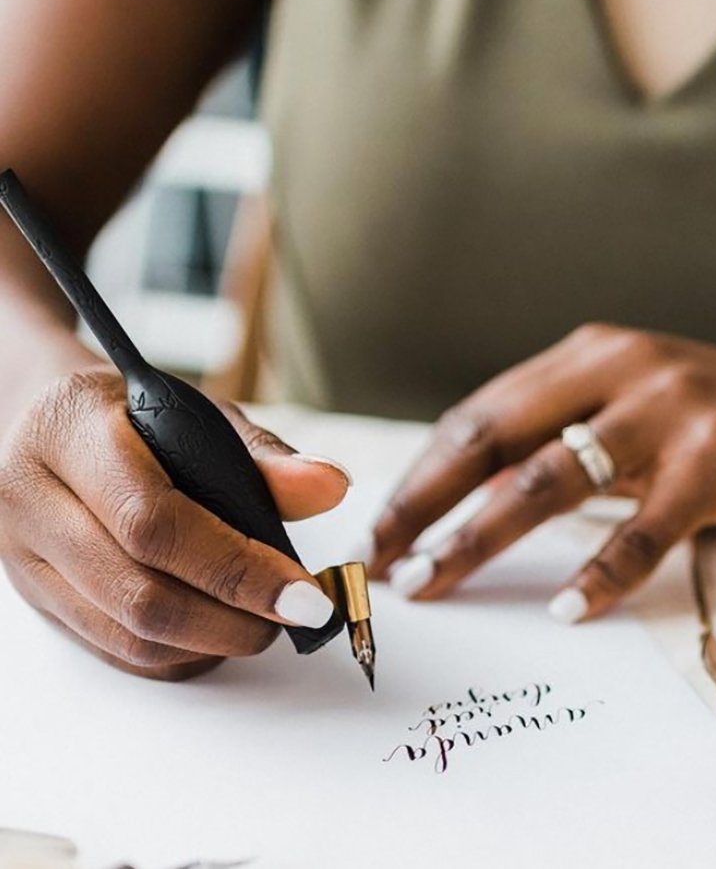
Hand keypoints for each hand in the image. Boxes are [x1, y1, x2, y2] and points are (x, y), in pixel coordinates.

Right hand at [0, 367, 350, 678]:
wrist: (53, 426)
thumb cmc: (136, 416)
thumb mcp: (200, 414)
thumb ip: (264, 455)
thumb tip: (331, 487)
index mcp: (71, 432)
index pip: (154, 521)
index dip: (236, 567)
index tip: (304, 592)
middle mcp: (31, 499)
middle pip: (139, 592)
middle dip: (234, 617)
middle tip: (298, 615)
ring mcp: (24, 558)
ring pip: (126, 633)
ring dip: (211, 643)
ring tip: (266, 622)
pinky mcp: (37, 598)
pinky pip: (114, 650)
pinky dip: (179, 654)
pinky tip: (222, 633)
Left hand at [370, 324, 715, 621]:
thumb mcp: (649, 411)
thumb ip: (578, 431)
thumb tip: (484, 488)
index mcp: (597, 353)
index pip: (482, 414)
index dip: (423, 472)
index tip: (382, 526)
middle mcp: (624, 366)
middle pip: (493, 438)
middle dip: (424, 503)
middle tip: (379, 561)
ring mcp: (672, 409)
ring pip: (548, 479)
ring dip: (479, 537)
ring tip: (433, 584)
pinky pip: (642, 528)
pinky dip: (598, 572)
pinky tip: (566, 612)